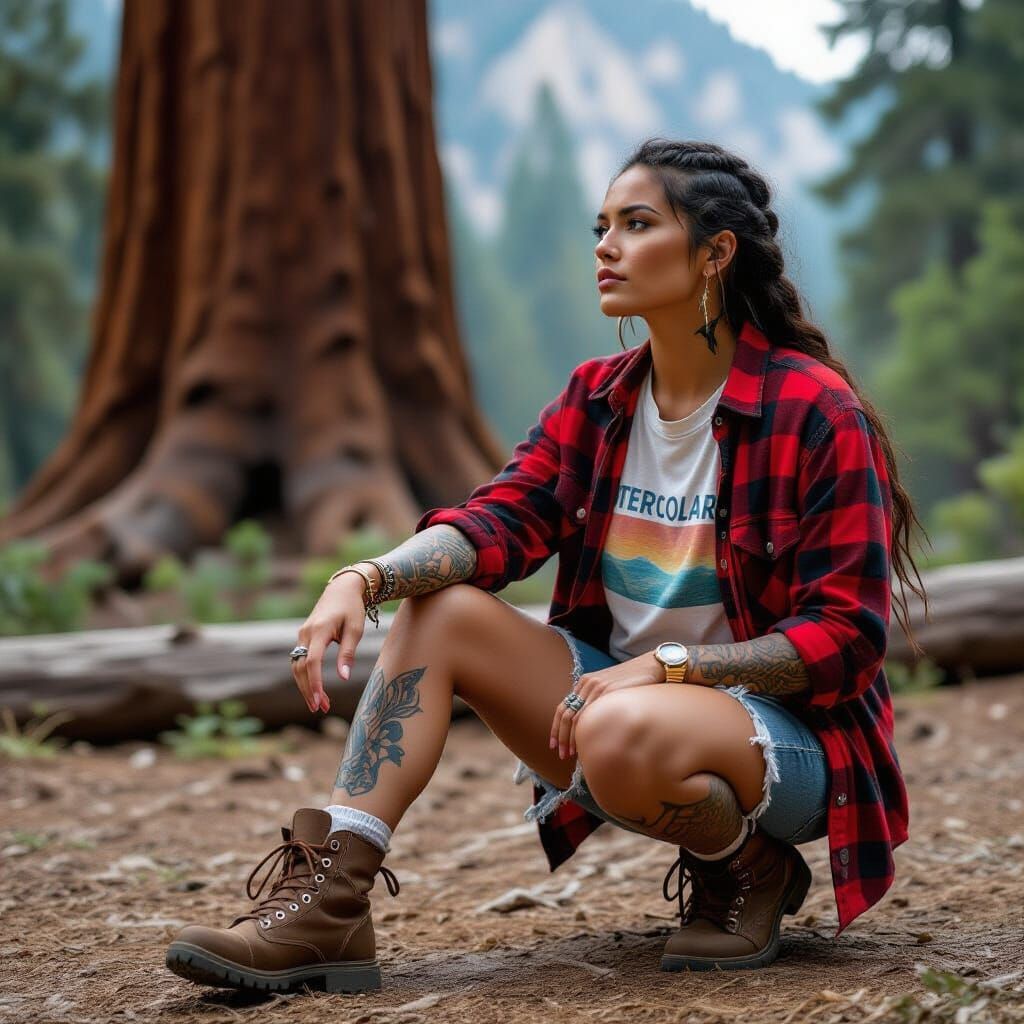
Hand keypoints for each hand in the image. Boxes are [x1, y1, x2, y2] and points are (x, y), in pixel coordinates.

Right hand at [291, 573, 369, 713]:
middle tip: (320, 709)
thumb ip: (347, 654)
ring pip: (297, 666)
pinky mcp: (303, 636)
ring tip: (320, 704)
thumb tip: (343, 678)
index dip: (315, 683)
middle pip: (300, 667)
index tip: (320, 701)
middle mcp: (306, 633)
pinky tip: (315, 688)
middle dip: (309, 690)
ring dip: (306, 685)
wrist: (342, 589)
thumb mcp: (355, 630)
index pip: (312, 662)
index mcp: (319, 630)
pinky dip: (305, 675)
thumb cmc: (352, 608)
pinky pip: (300, 659)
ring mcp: (302, 634)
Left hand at [549, 652, 663, 759]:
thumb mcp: (608, 688)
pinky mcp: (609, 691)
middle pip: (566, 714)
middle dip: (561, 737)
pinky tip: (589, 742)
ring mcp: (597, 687)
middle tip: (561, 755)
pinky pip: (593, 714)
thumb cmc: (632, 681)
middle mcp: (587, 684)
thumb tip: (587, 726)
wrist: (650, 665)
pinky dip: (587, 730)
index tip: (553, 745)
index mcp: (584, 683)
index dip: (556, 728)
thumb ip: (595, 701)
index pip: (562, 708)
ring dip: (572, 738)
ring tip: (572, 754)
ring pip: (577, 717)